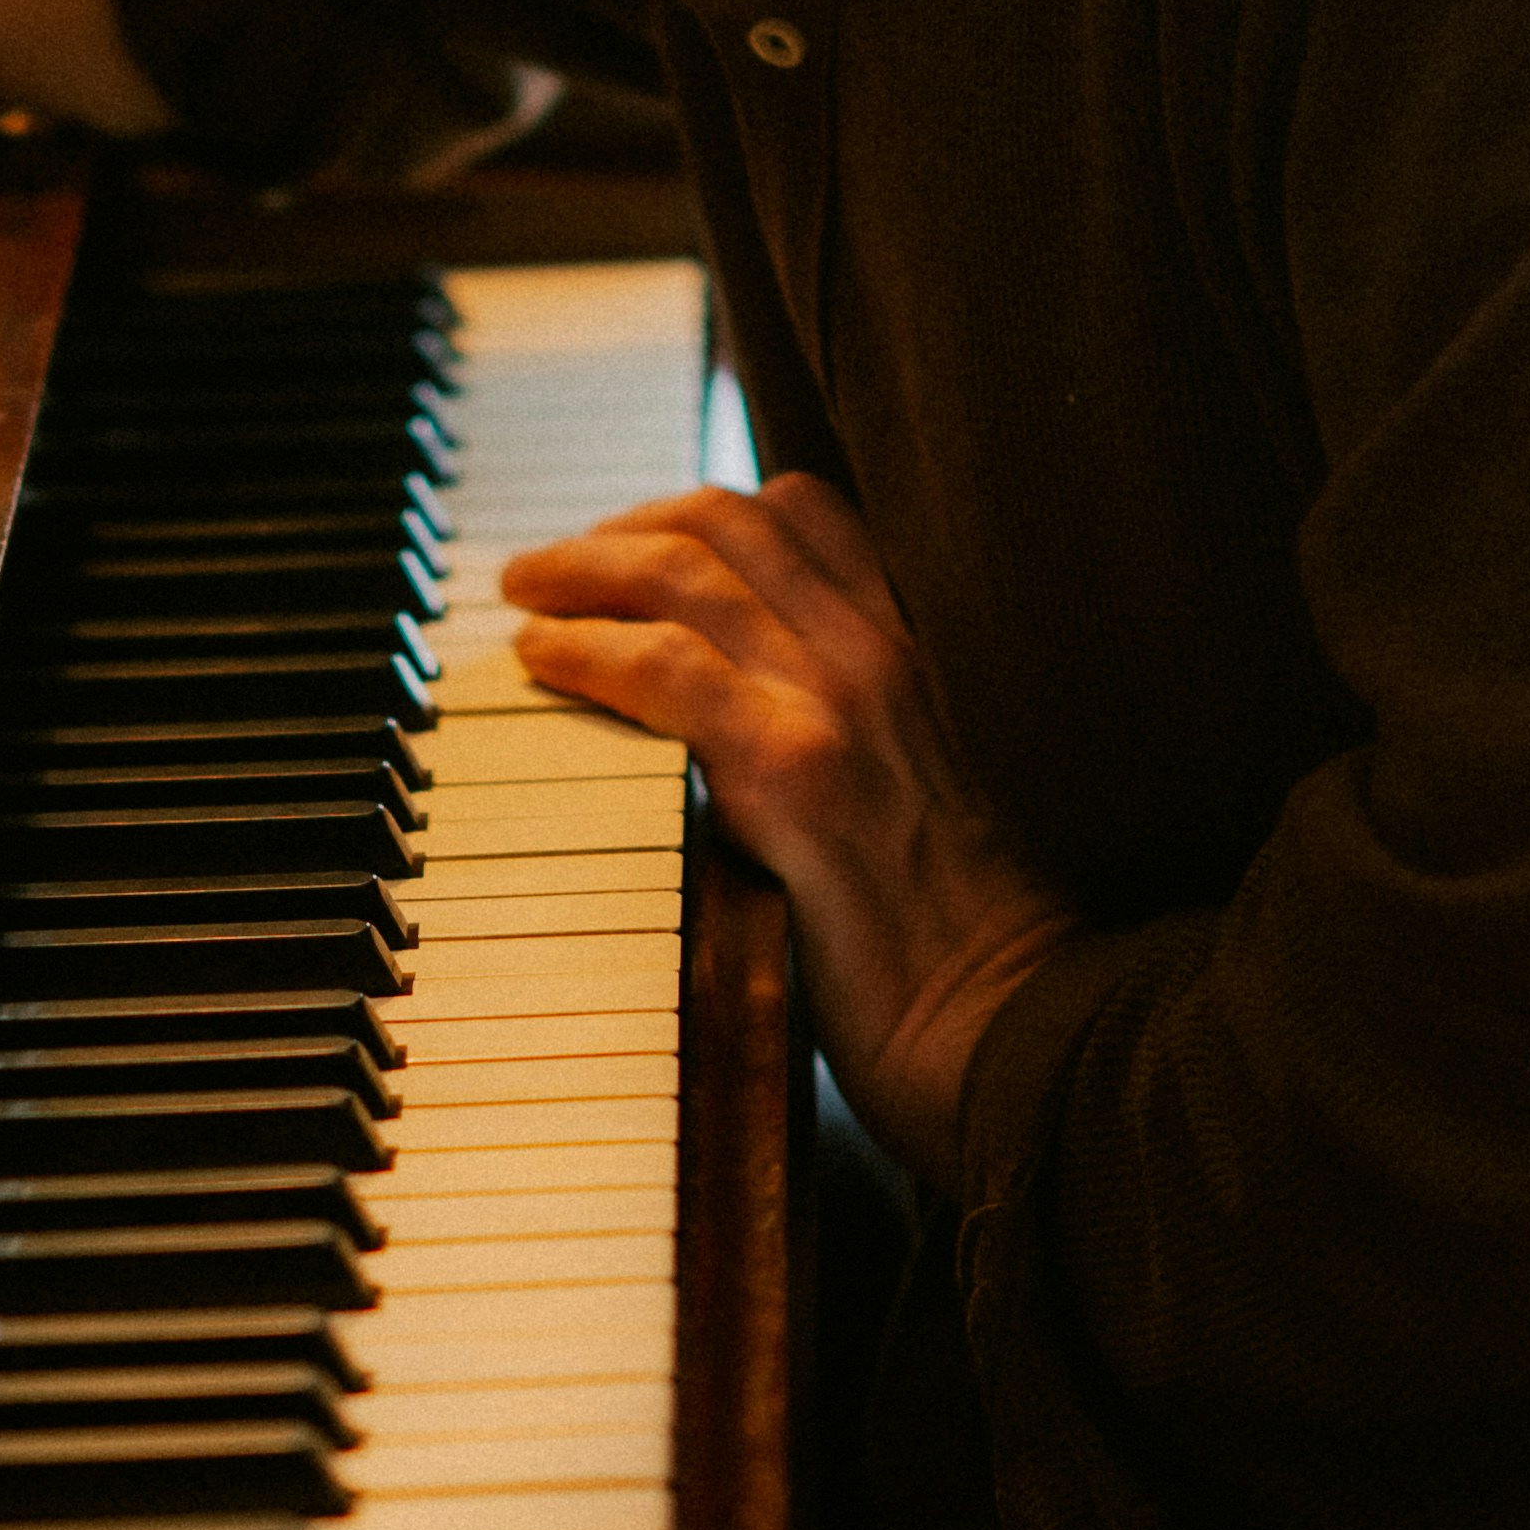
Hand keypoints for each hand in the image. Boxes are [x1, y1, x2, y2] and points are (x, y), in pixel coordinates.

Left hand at [499, 468, 1068, 1188]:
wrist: (1005, 1020)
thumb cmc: (957, 940)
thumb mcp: (914, 790)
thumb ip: (847, 729)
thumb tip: (718, 716)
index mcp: (914, 647)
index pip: (803, 509)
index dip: (698, 509)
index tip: (631, 540)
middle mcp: (878, 651)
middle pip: (727, 520)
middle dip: (621, 524)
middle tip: (552, 566)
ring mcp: (839, 703)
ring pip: (684, 573)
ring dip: (582, 570)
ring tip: (525, 594)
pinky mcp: (793, 772)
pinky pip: (665, 668)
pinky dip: (587, 649)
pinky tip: (541, 662)